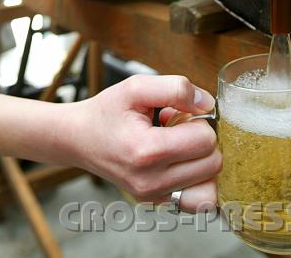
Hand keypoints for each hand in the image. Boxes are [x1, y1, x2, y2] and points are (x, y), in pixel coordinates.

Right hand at [71, 74, 219, 212]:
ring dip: (202, 162)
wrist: (78, 138)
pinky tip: (182, 165)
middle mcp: (150, 181)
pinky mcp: (155, 203)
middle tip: (177, 129)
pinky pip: (199, 201)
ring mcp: (153, 196)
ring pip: (211, 185)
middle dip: (202, 140)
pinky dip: (199, 183)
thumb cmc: (106, 112)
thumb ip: (175, 88)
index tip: (177, 115)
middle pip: (212, 163)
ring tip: (179, 148)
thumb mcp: (135, 87)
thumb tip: (207, 104)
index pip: (205, 139)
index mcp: (146, 150)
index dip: (198, 120)